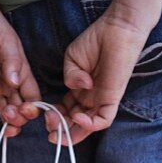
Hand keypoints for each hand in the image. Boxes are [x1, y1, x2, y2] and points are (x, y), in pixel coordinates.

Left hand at [0, 3, 41, 134]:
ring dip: (4, 120)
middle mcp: (8, 86)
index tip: (26, 108)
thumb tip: (15, 82)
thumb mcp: (6, 41)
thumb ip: (12, 61)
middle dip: (19, 118)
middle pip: (19, 111)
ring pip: (2, 113)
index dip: (33, 109)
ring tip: (3, 115)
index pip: (33, 99)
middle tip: (11, 112)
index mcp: (22, 75)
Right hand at [47, 3, 149, 145]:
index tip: (45, 116)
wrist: (116, 29)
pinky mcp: (113, 98)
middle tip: (50, 132)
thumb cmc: (95, 40)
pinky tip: (77, 117)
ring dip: (73, 133)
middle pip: (75, 123)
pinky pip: (103, 120)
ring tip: (58, 130)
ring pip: (88, 127)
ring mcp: (102, 100)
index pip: (66, 112)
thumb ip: (69, 76)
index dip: (55, 118)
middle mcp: (90, 98)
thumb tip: (77, 88)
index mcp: (79, 90)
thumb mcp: (71, 59)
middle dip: (61, 131)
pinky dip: (89, 124)